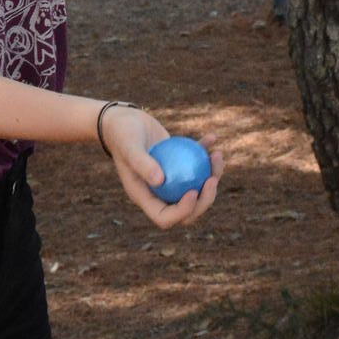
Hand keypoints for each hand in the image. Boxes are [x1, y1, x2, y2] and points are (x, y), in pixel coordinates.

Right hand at [101, 106, 223, 228]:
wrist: (122, 120)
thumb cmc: (122, 133)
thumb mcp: (129, 145)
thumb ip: (142, 163)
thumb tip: (161, 181)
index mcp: (144, 197)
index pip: (165, 217)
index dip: (182, 211)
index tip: (192, 192)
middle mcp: (159, 193)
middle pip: (187, 209)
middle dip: (205, 199)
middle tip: (212, 179)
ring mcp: (170, 181)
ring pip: (197, 188)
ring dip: (212, 175)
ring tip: (217, 155)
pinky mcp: (177, 165)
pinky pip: (195, 164)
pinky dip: (204, 153)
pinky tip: (211, 138)